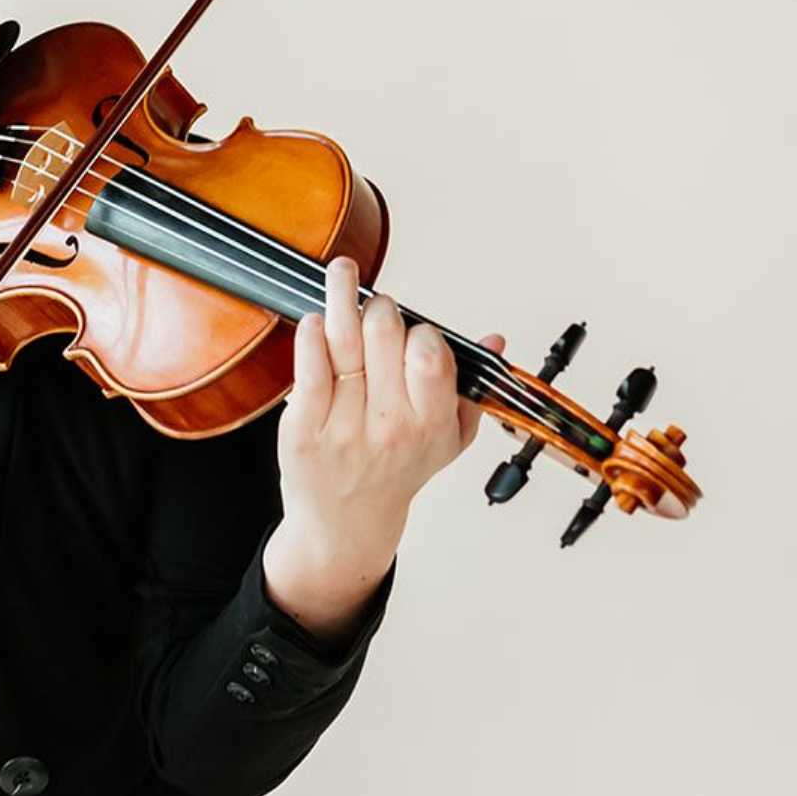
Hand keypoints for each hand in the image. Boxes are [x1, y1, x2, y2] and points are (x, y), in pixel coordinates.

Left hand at [265, 256, 504, 644]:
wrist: (347, 523)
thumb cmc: (397, 472)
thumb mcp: (449, 437)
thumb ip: (471, 387)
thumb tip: (494, 339)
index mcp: (429, 424)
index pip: (430, 356)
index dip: (420, 331)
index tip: (413, 329)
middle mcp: (388, 425)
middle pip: (384, 336)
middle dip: (381, 308)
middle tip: (376, 305)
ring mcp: (342, 427)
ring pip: (342, 341)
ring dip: (341, 295)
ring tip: (341, 272)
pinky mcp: (303, 428)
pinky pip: (308, 367)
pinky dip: (311, 334)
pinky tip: (316, 319)